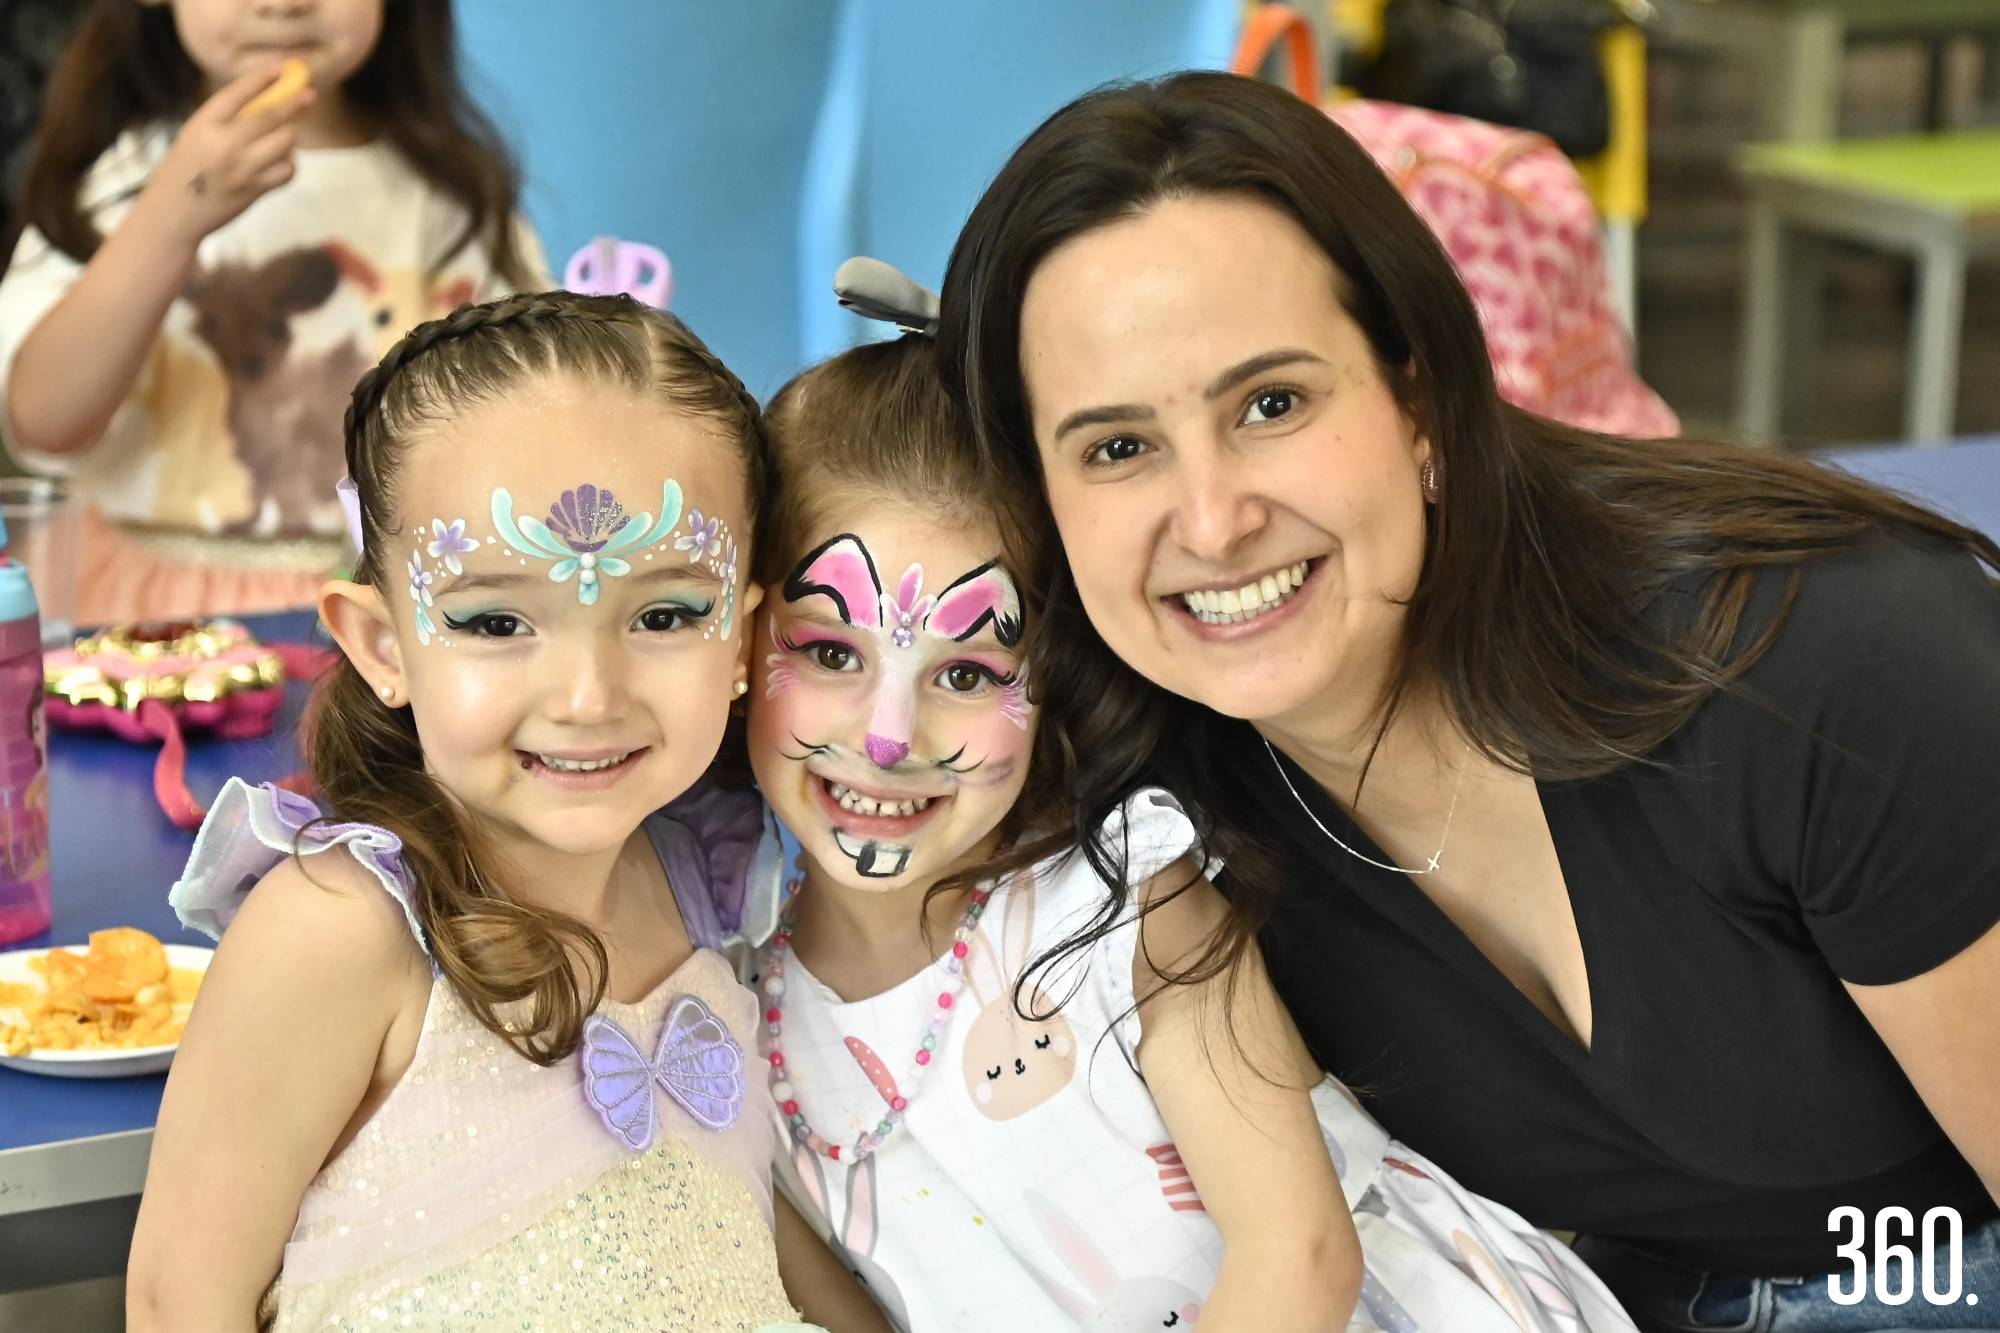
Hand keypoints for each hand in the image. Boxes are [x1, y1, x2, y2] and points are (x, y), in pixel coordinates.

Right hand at [137, 65, 314, 251]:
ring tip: (280, 140)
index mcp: (203, 124)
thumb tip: (272, 104)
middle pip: (270, 116)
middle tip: (310, 94)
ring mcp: (241, 168)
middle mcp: (223, 143)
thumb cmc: (187, 169)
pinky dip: (289, 164)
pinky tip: (279, 163)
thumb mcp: (196, 136)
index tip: (281, 68)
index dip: (261, 79)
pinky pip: (287, 170)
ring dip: (289, 137)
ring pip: (284, 142)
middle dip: (294, 102)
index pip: (238, 93)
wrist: (174, 212)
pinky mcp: (254, 189)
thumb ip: (226, 121)